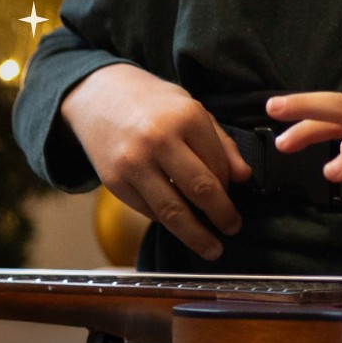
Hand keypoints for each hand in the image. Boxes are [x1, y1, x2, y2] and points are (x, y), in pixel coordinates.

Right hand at [60, 65, 252, 261]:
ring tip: (212, 248)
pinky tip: (178, 224)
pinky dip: (166, 220)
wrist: (98, 94)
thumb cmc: (152, 101)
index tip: (231, 194)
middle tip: (233, 228)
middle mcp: (160, 140)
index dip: (229, 186)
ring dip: (196, 235)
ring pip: (173, 211)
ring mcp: (134, 163)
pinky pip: (148, 211)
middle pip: (201, 191)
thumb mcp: (191, 108)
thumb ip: (220, 142)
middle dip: (222, 215)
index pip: (219, 165)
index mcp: (186, 117)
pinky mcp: (115, 181)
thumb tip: (244, 177)